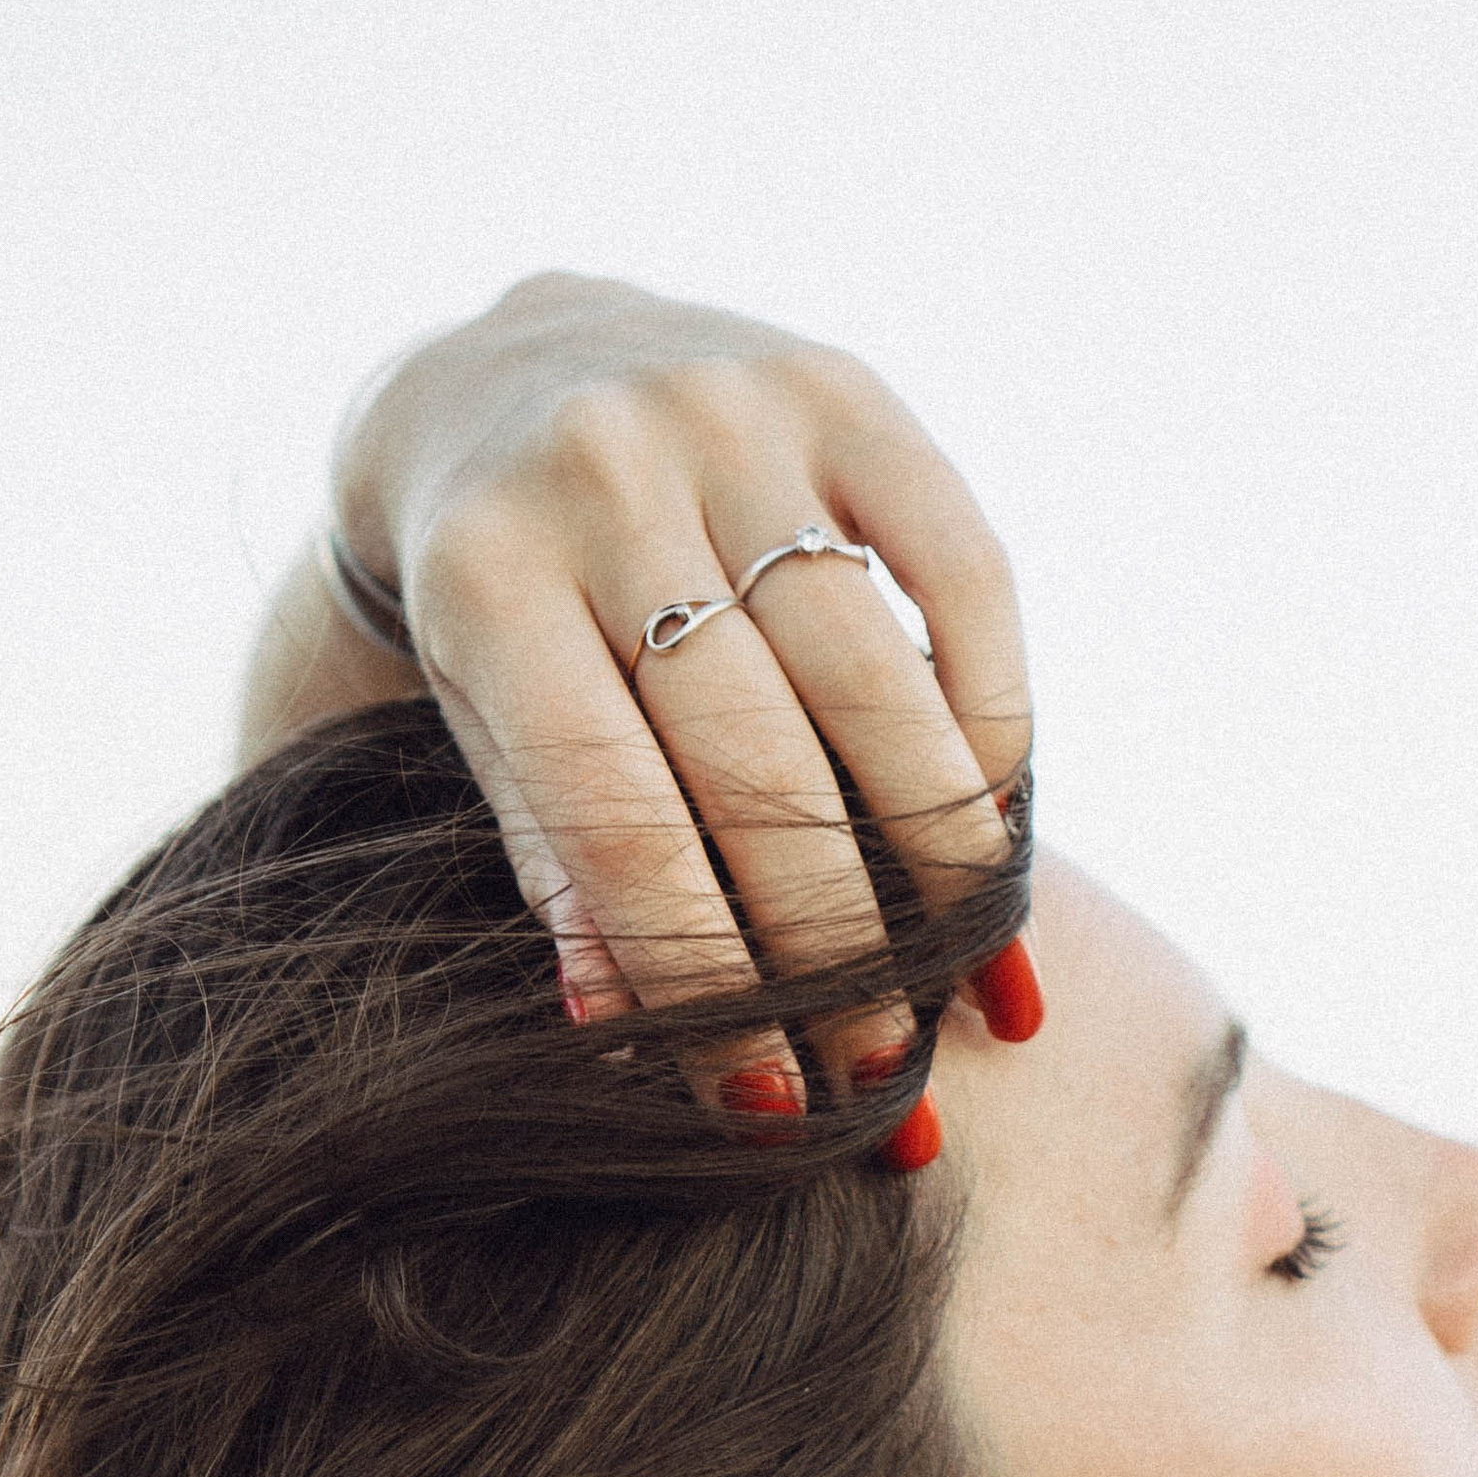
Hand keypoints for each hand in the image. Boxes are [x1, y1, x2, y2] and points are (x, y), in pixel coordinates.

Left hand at [333, 274, 1037, 1102]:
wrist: (506, 372)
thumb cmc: (502, 604)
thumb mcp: (488, 727)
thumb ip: (559, 865)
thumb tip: (625, 1039)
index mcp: (489, 582)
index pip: (621, 823)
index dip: (708, 981)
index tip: (771, 1104)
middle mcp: (605, 478)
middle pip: (758, 768)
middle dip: (833, 947)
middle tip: (879, 1068)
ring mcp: (731, 419)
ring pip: (876, 681)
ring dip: (936, 856)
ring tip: (964, 976)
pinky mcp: (844, 389)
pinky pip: (964, 573)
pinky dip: (988, 712)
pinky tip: (990, 816)